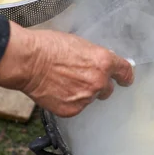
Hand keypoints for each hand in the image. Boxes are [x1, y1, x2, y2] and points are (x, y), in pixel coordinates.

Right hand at [0, 22, 134, 116]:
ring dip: (82, 93)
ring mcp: (86, 98)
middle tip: (81, 79)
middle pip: (108, 89)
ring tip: (62, 82)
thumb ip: (95, 57)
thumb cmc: (49, 46)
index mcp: (104, 62)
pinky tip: (56, 91)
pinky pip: (76, 107)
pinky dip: (69, 102)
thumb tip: (100, 64)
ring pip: (90, 98)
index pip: (125, 72)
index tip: (125, 80)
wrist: (28, 61)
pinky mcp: (72, 110)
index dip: (125, 76)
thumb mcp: (79, 44)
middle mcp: (99, 82)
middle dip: (99, 85)